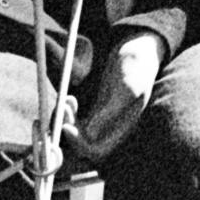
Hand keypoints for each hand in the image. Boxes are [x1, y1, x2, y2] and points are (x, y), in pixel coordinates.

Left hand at [68, 28, 165, 165]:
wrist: (137, 48)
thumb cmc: (137, 66)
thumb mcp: (127, 87)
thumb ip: (110, 111)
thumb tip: (90, 134)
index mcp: (122, 129)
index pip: (96, 151)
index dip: (78, 144)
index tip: (65, 126)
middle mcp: (110, 129)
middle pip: (81, 147)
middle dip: (67, 135)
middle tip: (61, 112)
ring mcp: (100, 119)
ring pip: (75, 134)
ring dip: (64, 122)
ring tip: (65, 100)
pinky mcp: (93, 109)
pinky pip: (74, 120)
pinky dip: (66, 112)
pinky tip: (67, 98)